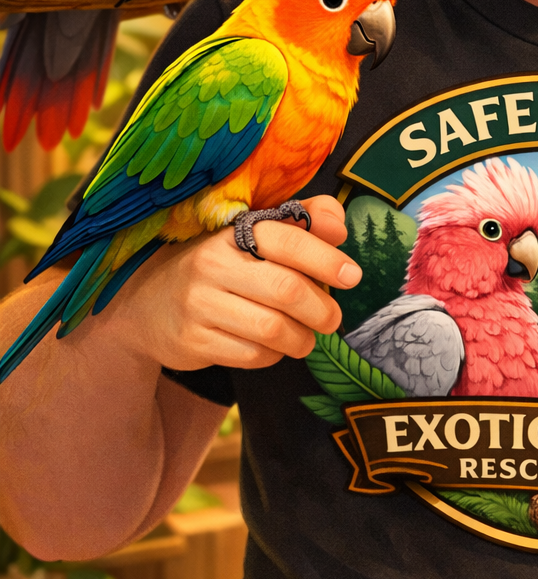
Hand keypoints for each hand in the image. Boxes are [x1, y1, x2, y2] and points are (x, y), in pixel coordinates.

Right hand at [108, 196, 359, 370]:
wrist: (145, 303)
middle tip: (333, 318)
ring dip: (302, 338)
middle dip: (322, 309)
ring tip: (307, 337)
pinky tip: (274, 347)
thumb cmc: (219, 265)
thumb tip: (339, 228)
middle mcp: (211, 265)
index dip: (325, 258)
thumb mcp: (251, 235)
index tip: (352, 276)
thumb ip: (300, 222)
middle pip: (286, 290)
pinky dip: (274, 356)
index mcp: (232, 232)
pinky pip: (251, 356)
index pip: (286, 240)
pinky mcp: (192, 342)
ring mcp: (199, 305)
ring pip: (272, 329)